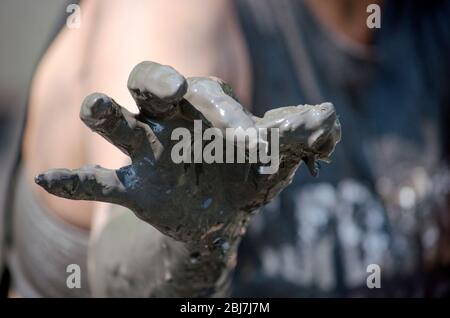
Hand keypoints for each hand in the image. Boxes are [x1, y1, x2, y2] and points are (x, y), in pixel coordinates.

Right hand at [35, 61, 340, 248]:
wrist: (218, 213)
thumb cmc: (247, 176)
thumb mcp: (274, 156)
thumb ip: (297, 136)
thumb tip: (328, 120)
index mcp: (206, 106)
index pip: (211, 95)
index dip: (230, 115)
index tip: (251, 142)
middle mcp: (170, 119)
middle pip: (152, 85)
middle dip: (160, 82)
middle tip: (173, 88)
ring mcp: (148, 152)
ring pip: (120, 124)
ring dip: (106, 114)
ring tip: (93, 106)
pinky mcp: (134, 188)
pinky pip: (98, 183)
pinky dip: (74, 183)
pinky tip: (47, 181)